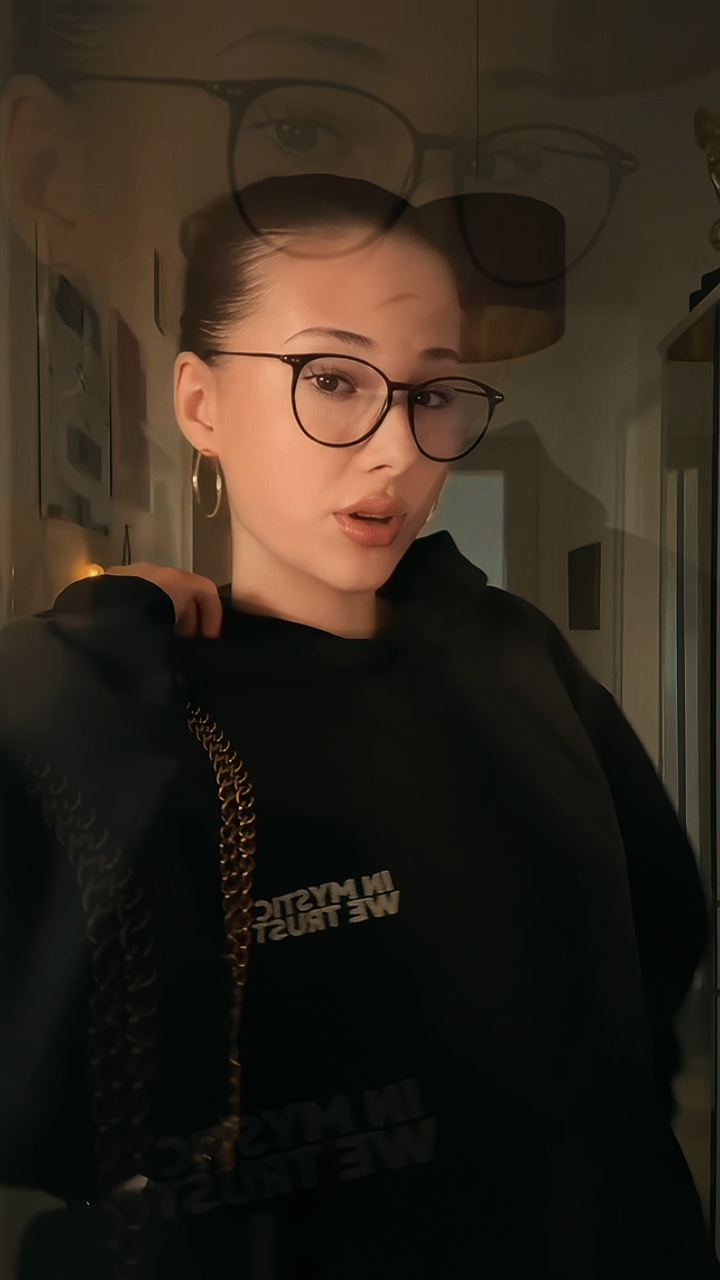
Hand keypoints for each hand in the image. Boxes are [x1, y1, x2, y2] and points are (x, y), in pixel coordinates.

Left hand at [104, 564, 222, 637]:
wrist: (101, 626)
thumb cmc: (149, 630)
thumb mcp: (178, 643)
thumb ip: (188, 644)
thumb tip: (188, 657)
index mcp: (179, 579)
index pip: (206, 592)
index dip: (214, 617)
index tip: (209, 641)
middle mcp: (155, 570)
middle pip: (180, 590)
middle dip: (187, 617)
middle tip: (185, 644)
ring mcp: (128, 573)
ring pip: (154, 592)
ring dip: (162, 615)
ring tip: (158, 642)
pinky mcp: (106, 583)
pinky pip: (132, 596)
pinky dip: (140, 612)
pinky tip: (133, 633)